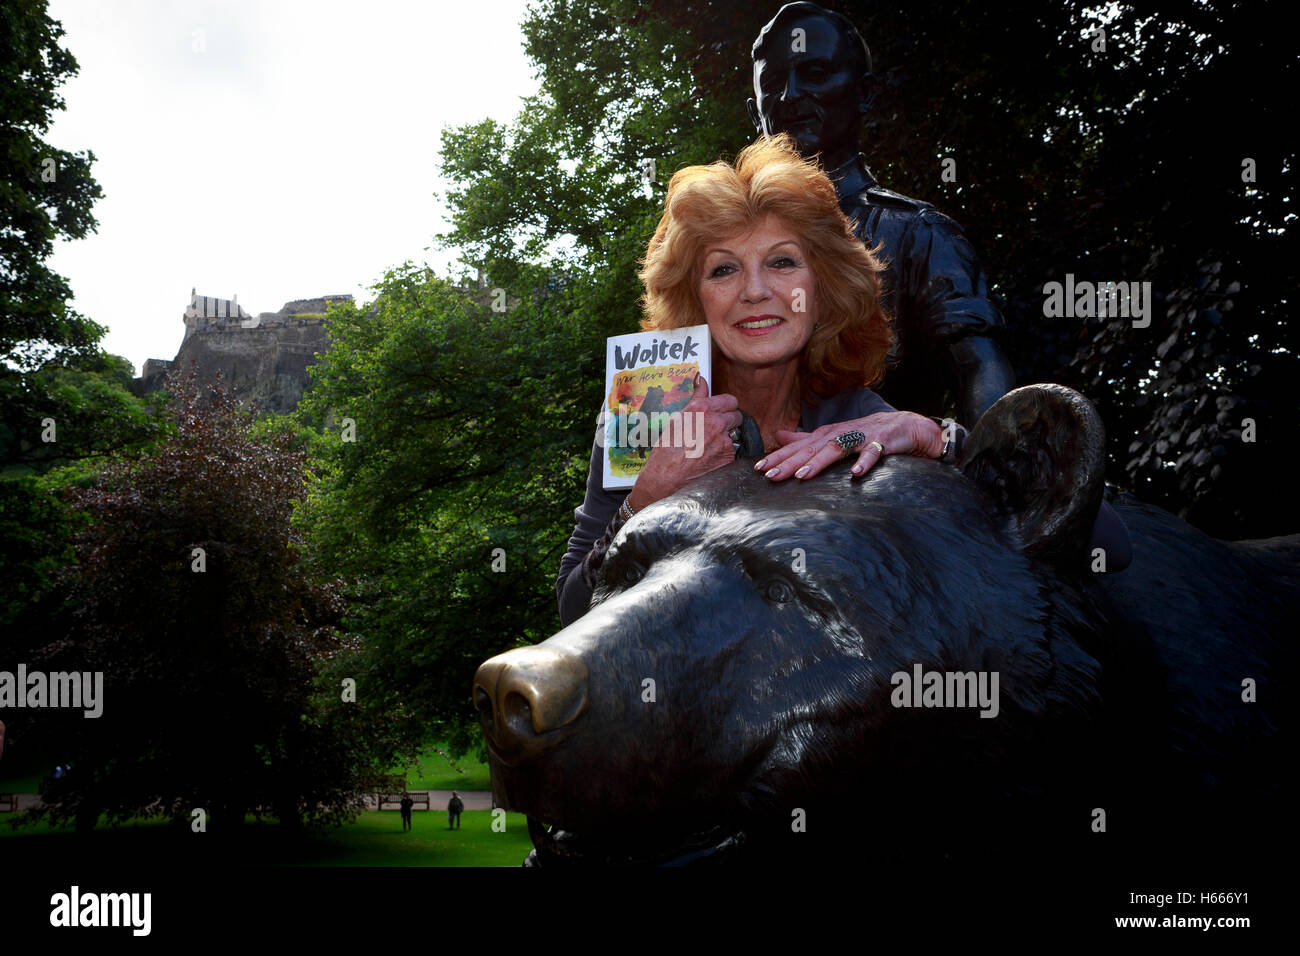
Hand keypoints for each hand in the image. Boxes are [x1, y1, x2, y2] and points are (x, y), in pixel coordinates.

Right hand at [626, 376, 743, 511]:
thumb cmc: (666, 448)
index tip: (723, 410)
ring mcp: (724, 440)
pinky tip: (710, 458)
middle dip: (730, 421)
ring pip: (736, 434)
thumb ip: (695, 398)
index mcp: (702, 409)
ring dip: (728, 438)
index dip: (727, 406)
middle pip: (737, 415)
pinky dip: (725, 454)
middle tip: (717, 430)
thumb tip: (701, 379)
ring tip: (710, 447)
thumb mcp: (677, 418)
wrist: (666, 477)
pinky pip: (733, 451)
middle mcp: (716, 422)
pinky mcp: (729, 457)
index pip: (730, 400)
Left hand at [754, 412, 944, 481]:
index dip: (779, 457)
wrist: (908, 426)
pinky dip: (865, 462)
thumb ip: (807, 438)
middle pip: (812, 448)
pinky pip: (874, 453)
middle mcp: (841, 433)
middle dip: (790, 462)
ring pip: (837, 449)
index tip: (759, 469)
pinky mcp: (883, 442)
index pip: (799, 447)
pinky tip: (856, 475)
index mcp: (828, 434)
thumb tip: (779, 436)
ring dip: (819, 462)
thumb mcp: (835, 435)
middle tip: (770, 475)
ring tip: (803, 476)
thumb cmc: (868, 433)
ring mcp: (862, 437)